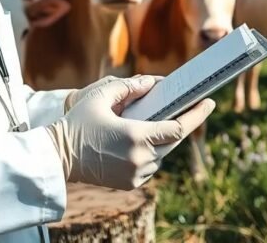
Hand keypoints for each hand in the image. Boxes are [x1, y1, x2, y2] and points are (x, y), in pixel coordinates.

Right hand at [46, 75, 214, 189]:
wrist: (58, 158)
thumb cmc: (77, 124)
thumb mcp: (100, 96)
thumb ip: (128, 87)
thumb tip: (151, 83)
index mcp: (136, 136)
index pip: (177, 128)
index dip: (196, 115)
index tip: (208, 103)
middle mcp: (140, 159)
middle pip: (173, 141)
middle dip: (182, 124)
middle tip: (193, 106)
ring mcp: (136, 174)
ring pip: (162, 154)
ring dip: (164, 139)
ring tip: (163, 120)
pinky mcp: (130, 183)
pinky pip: (150, 165)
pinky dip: (151, 152)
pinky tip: (145, 139)